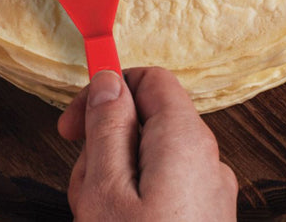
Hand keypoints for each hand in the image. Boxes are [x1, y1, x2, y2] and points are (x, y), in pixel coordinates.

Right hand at [58, 66, 237, 220]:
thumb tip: (108, 82)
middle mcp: (207, 159)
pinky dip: (137, 200)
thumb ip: (107, 127)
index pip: (150, 78)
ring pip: (150, 159)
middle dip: (106, 144)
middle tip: (86, 185)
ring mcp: (210, 193)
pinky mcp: (206, 217)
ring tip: (100, 215)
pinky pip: (165, 188)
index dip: (107, 90)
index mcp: (185, 139)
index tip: (75, 118)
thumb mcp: (106, 190)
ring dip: (116, 178)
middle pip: (146, 120)